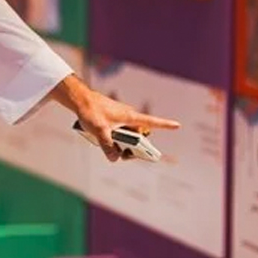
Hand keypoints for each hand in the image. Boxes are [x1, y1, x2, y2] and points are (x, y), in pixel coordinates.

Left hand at [53, 75, 180, 161]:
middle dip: (134, 148)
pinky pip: (120, 133)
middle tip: (124, 155)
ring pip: (128, 136)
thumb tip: (115, 158)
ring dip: (122, 144)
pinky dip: (114, 139)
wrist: (80, 99)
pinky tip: (102, 140)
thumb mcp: (99, 131)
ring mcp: (121, 119)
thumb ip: (108, 146)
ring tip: (108, 146)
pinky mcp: (114, 121)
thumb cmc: (91, 111)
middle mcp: (128, 118)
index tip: (177, 125)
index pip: (151, 121)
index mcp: (130, 117)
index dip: (165, 124)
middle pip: (139, 136)